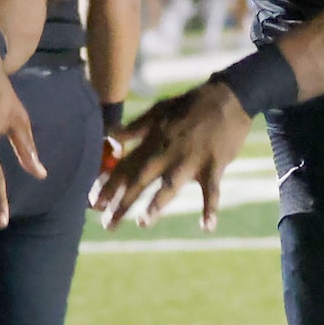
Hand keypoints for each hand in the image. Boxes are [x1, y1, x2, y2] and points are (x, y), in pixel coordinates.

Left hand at [93, 82, 248, 230]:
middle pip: (141, 180)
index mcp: (153, 140)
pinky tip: (207, 227)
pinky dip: (210, 208)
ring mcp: (191, 160)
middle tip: (108, 224)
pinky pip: (212, 190)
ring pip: (170, 185)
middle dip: (123, 202)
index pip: (125, 166)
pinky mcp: (214, 165)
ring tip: (143, 222)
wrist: (230, 97)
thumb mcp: (160, 109)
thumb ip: (135, 126)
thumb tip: (110, 135)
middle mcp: (168, 152)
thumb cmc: (192, 104)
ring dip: (156, 203)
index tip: (94, 203)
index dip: (109, 185)